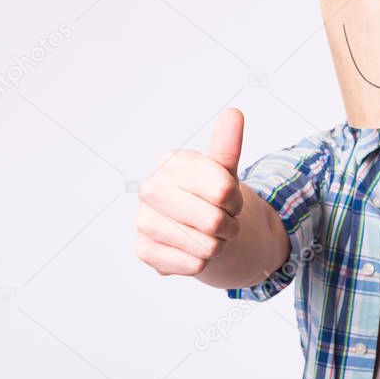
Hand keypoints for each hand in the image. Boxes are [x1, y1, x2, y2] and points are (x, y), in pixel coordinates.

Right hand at [135, 108, 245, 275]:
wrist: (200, 226)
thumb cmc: (212, 194)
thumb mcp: (224, 169)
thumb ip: (228, 144)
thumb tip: (233, 114)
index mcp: (171, 162)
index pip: (224, 190)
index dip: (236, 200)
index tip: (229, 199)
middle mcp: (150, 188)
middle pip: (214, 221)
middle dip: (229, 225)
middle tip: (223, 220)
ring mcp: (143, 220)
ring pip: (205, 246)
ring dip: (217, 245)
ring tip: (208, 234)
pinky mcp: (144, 250)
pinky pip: (193, 264)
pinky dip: (202, 261)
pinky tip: (192, 248)